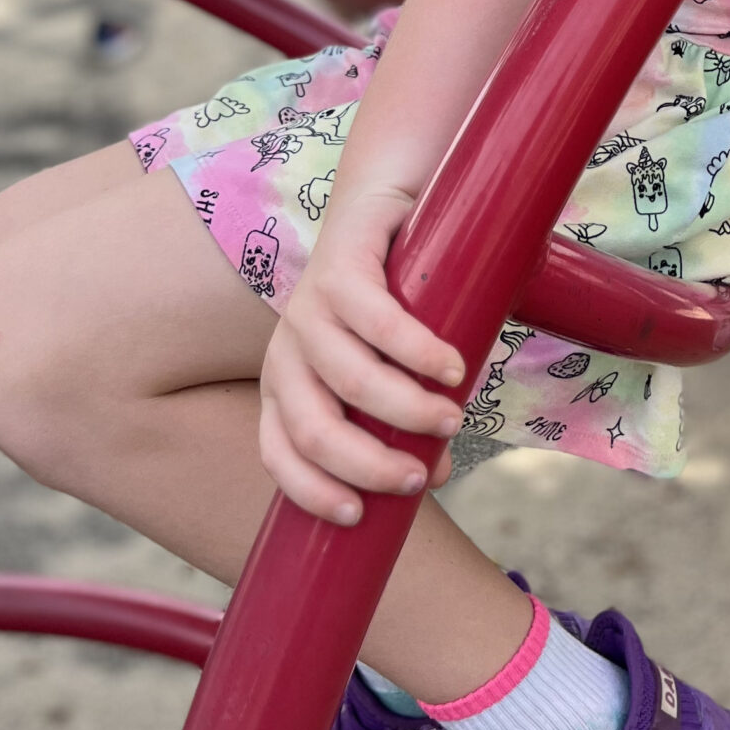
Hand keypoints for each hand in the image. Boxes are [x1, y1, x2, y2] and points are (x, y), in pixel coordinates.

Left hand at [258, 181, 467, 524]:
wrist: (381, 211)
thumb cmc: (388, 310)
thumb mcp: (386, 374)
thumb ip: (401, 425)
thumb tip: (434, 476)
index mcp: (284, 387)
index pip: (278, 453)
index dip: (311, 491)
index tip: (359, 518)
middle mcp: (286, 352)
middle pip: (313, 426)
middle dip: (368, 463)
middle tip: (421, 475)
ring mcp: (308, 308)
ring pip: (349, 378)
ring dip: (404, 409)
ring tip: (451, 416)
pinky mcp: (340, 269)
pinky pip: (378, 321)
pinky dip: (419, 352)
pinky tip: (451, 367)